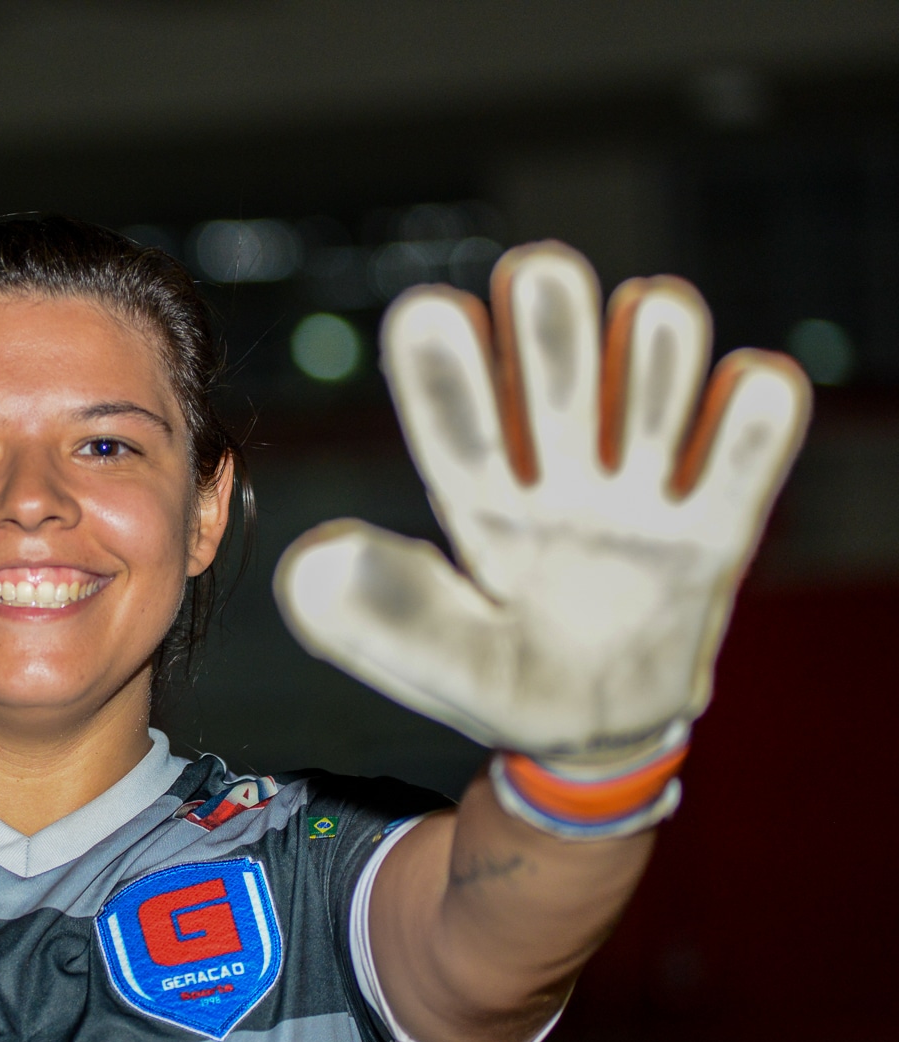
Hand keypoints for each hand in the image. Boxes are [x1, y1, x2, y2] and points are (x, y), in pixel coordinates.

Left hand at [275, 241, 807, 762]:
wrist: (597, 730)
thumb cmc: (498, 678)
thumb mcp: (428, 659)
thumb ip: (372, 616)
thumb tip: (310, 558)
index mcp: (476, 491)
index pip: (455, 415)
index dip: (443, 365)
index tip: (427, 314)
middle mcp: (557, 463)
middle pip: (556, 348)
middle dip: (549, 316)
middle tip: (537, 286)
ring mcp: (642, 481)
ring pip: (657, 347)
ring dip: (653, 348)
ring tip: (636, 387)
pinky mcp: (722, 514)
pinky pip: (754, 424)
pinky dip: (751, 409)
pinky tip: (727, 424)